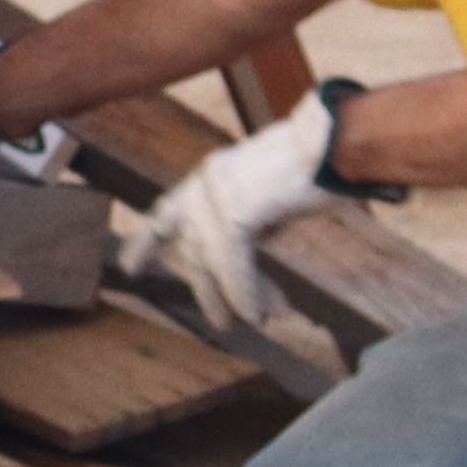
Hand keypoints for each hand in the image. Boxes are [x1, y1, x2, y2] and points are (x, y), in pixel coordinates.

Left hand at [126, 96, 340, 334]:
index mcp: (211, 176)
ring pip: (211, 260)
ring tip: (260, 320)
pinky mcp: (237, 208)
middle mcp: (206, 182)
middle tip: (222, 323)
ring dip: (237, 297)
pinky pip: (232, 263)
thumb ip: (247, 223)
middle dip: (206, 289)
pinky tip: (257, 313)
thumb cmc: (315, 170)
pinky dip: (245, 292)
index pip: (165, 212)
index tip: (128, 268)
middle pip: (191, 248)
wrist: (338, 143)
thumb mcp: (268, 199)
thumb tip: (239, 266)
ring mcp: (217, 193)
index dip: (146, 242)